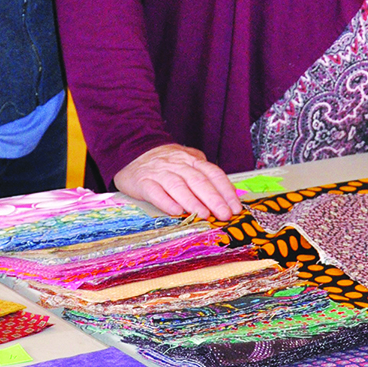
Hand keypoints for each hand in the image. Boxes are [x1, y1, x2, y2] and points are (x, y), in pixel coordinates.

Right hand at [114, 143, 242, 220]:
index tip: (235, 208)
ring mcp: (160, 173)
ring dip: (192, 201)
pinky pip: (155, 192)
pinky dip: (165, 202)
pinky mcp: (143, 182)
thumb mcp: (188, 161)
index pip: (213, 174)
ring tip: (204, 215)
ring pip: (178, 186)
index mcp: (192, 161)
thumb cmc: (166, 162)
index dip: (226, 191)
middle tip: (224, 214)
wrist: (132, 150)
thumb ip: (205, 174)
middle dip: (214, 199)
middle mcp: (178, 165)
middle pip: (198, 181)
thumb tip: (227, 194)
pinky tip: (175, 211)